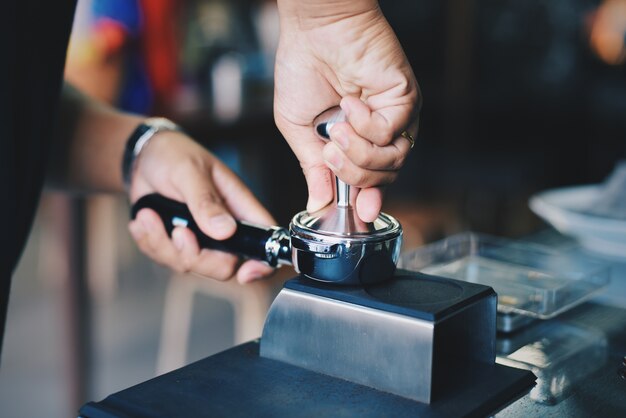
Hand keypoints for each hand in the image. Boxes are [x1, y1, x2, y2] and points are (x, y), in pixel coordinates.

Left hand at [127, 131, 275, 283]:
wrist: (144, 158)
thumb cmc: (175, 155)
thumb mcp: (189, 171)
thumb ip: (205, 201)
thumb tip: (225, 231)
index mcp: (239, 207)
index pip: (265, 242)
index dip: (262, 264)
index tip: (244, 274)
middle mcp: (225, 229)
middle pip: (223, 266)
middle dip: (193, 255)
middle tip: (177, 231)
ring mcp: (201, 239)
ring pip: (191, 266)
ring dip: (163, 244)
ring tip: (147, 216)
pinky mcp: (177, 244)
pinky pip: (166, 260)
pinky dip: (149, 243)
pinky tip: (143, 221)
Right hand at [274, 1, 420, 221]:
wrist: (313, 29)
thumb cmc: (303, 69)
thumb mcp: (298, 129)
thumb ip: (313, 167)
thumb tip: (317, 202)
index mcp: (356, 140)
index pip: (370, 180)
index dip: (366, 200)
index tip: (360, 216)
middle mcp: (380, 131)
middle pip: (383, 178)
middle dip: (352, 174)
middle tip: (329, 154)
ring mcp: (395, 116)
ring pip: (391, 161)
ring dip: (358, 153)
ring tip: (336, 130)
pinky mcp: (405, 99)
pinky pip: (390, 132)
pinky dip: (365, 124)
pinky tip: (350, 103)